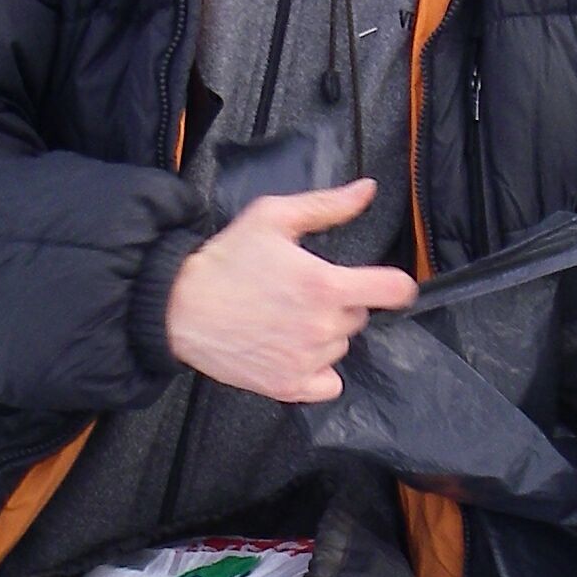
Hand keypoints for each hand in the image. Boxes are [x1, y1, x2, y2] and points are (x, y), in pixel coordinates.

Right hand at [167, 178, 417, 401]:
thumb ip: (327, 205)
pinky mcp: (289, 387)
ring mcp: (306, 361)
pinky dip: (317, 371)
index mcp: (325, 284)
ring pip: (340, 346)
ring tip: (285, 320)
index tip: (386, 285)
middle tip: (300, 293)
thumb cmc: (225, 260)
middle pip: (359, 316)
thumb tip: (368, 189)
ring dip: (324, 335)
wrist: (180, 308)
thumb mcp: (273, 217)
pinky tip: (291, 351)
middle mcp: (322, 327)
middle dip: (339, 303)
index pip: (393, 290)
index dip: (396, 285)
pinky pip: (329, 384)